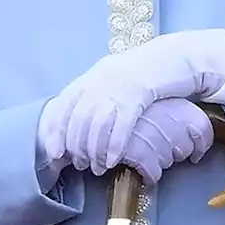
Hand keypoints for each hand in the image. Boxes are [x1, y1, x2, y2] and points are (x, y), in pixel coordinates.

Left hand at [39, 28, 224, 171]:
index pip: (62, 106)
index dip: (55, 132)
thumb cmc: (139, 75)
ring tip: (96, 167)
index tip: (54, 153)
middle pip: (78, 120)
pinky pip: (120, 125)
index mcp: (90, 78)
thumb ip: (91, 97)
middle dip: (76, 147)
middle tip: (79, 164)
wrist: (169, 57)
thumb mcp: (109, 80)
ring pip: (96, 125)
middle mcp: (99, 82)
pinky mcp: (138, 95)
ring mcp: (118, 88)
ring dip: (94, 151)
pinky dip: (113, 146)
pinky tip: (112, 160)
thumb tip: (73, 128)